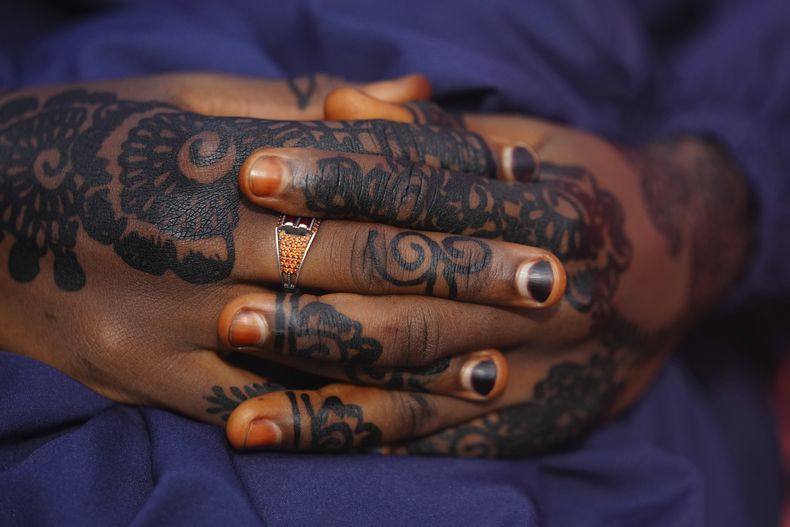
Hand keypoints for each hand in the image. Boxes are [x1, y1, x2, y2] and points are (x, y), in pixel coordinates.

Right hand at [0, 75, 565, 438]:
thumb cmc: (93, 140)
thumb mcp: (189, 96)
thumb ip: (307, 102)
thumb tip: (417, 92)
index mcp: (220, 156)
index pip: (366, 171)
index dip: (455, 184)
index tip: (526, 196)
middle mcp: (206, 238)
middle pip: (365, 256)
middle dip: (466, 269)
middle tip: (551, 277)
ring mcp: (179, 319)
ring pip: (328, 339)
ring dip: (424, 351)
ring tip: (502, 356)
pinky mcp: (153, 380)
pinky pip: (265, 405)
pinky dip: (343, 412)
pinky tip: (408, 414)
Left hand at [225, 100, 753, 455]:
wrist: (675, 273)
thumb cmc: (581, 193)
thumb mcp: (529, 146)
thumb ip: (433, 136)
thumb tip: (337, 104)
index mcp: (543, 207)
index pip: (428, 191)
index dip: (342, 180)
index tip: (258, 171)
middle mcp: (536, 289)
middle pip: (414, 284)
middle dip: (317, 279)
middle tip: (227, 273)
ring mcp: (525, 362)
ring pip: (407, 366)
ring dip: (313, 360)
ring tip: (234, 346)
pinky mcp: (509, 421)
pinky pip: (414, 430)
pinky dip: (337, 428)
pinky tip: (264, 429)